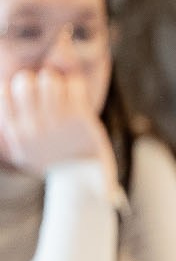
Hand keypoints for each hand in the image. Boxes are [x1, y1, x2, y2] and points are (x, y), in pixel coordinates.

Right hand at [0, 68, 115, 179]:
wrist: (82, 181)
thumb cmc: (53, 163)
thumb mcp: (23, 151)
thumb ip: (12, 129)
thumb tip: (4, 96)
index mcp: (16, 131)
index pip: (4, 92)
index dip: (14, 86)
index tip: (27, 95)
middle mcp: (33, 124)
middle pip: (25, 80)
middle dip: (35, 80)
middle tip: (46, 90)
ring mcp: (56, 120)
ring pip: (50, 79)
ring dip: (57, 81)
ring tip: (63, 91)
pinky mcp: (79, 117)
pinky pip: (74, 85)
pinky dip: (75, 85)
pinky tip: (77, 95)